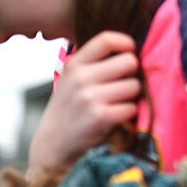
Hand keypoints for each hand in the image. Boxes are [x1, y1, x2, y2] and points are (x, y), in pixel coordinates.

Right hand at [27, 31, 140, 178]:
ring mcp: (90, 98)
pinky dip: (129, 114)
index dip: (126, 43)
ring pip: (134, 85)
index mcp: (74, 65)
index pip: (106, 39)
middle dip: (133, 74)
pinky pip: (131, 107)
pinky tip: (116, 118)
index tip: (131, 51)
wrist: (52, 147)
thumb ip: (93, 64)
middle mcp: (81, 78)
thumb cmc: (68, 111)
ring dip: (132, 96)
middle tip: (124, 84)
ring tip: (118, 103)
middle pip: (129, 62)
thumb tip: (130, 50)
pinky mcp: (101, 118)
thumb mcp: (71, 81)